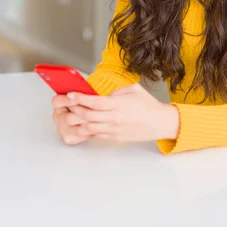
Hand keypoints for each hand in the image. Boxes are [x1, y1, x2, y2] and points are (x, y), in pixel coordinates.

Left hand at [53, 83, 179, 143]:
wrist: (160, 122)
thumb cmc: (148, 106)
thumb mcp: (134, 89)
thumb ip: (116, 91)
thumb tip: (103, 95)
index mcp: (119, 105)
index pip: (94, 102)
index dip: (80, 98)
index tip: (70, 94)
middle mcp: (114, 118)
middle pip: (87, 116)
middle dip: (74, 109)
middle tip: (67, 104)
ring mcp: (113, 129)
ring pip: (88, 127)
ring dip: (77, 121)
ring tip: (71, 114)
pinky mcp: (114, 137)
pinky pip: (95, 134)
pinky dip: (86, 130)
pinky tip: (81, 124)